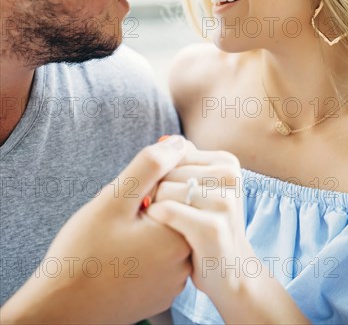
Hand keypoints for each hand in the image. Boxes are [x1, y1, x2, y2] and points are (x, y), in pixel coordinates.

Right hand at [1, 137, 191, 323]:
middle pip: (174, 210)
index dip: (150, 181)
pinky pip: (160, 257)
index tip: (125, 197)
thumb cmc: (83, 252)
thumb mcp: (115, 198)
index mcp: (179, 236)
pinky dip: (144, 248)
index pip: (180, 186)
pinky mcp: (161, 293)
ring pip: (165, 232)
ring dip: (146, 225)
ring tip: (115, 239)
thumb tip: (180, 142)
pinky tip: (119, 256)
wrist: (61, 308)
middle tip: (117, 220)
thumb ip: (150, 165)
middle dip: (148, 203)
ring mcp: (174, 282)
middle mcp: (185, 262)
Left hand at [147, 145, 250, 306]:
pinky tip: (165, 233)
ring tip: (170, 225)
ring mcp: (225, 202)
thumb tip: (165, 139)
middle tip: (169, 214)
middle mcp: (230, 177)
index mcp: (227, 162)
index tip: (168, 196)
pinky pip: (165, 211)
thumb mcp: (202, 188)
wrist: (231, 272)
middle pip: (166, 171)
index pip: (173, 153)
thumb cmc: (206, 225)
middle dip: (157, 192)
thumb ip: (185, 161)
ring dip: (156, 209)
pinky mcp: (213, 228)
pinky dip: (156, 221)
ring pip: (163, 190)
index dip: (161, 175)